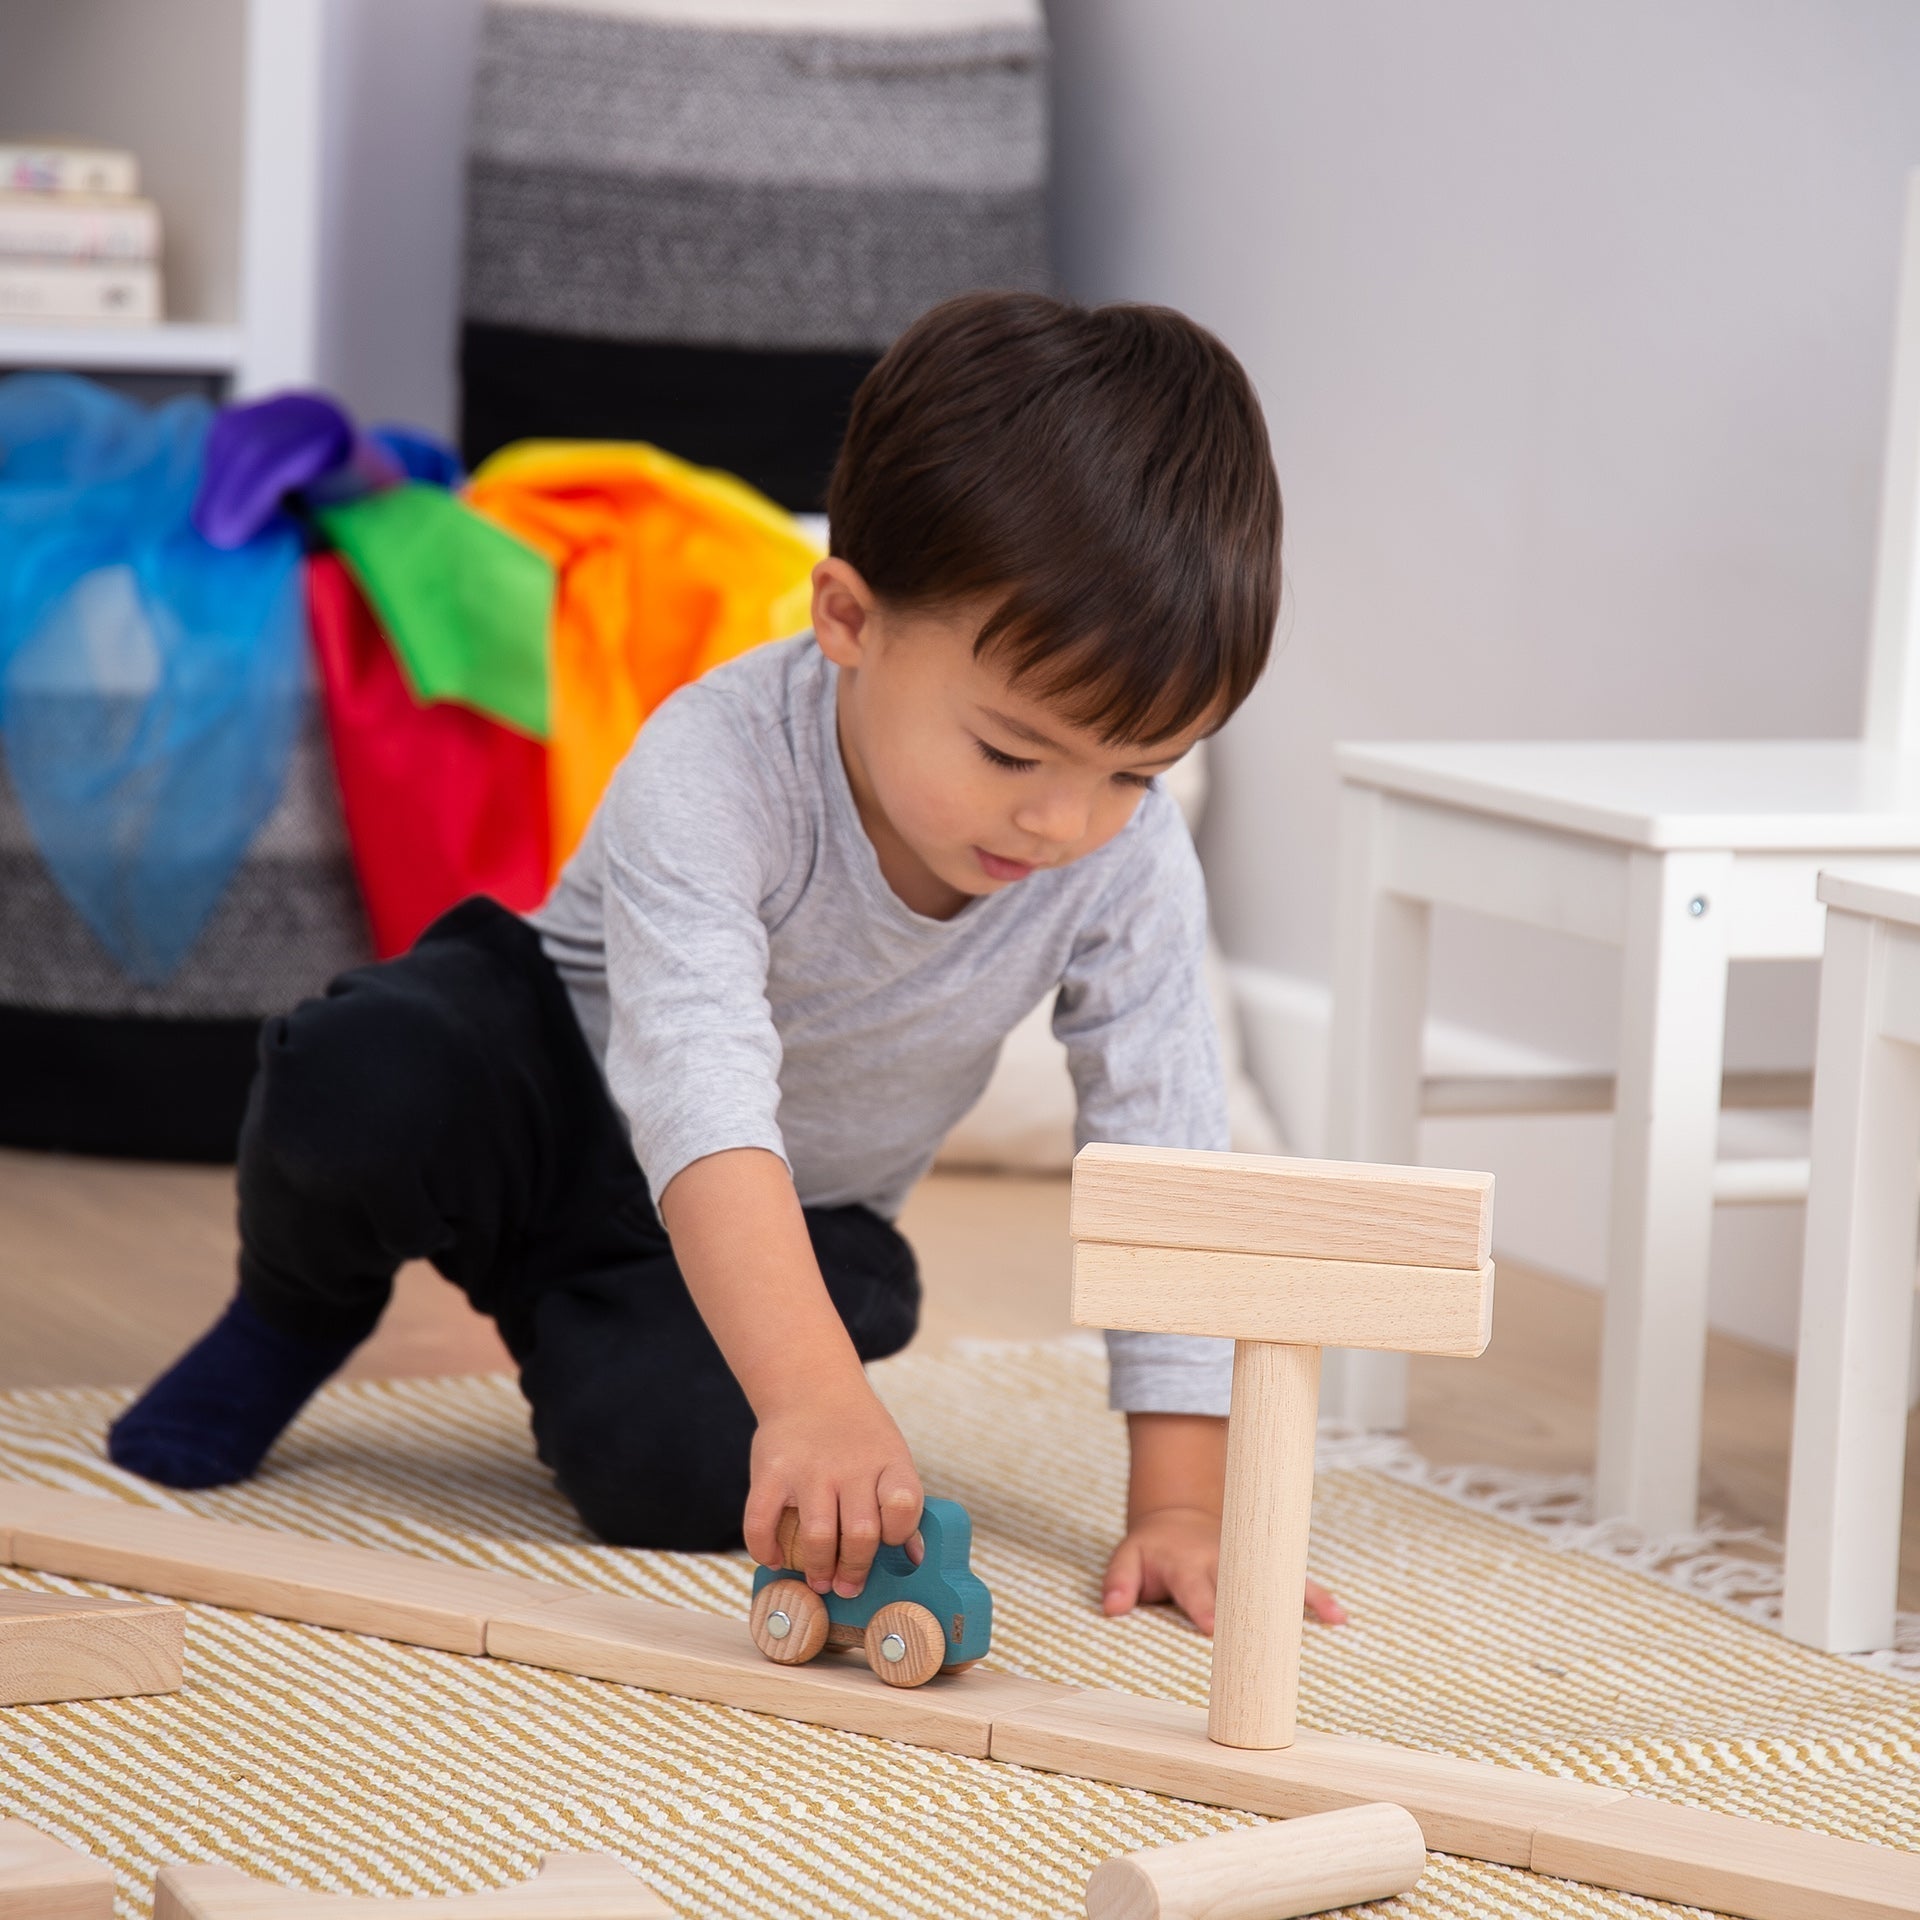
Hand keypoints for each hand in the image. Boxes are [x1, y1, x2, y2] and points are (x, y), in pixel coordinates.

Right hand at [743, 1381, 922, 1599]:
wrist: (812, 1387)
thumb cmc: (859, 1437)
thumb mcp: (890, 1457)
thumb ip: (900, 1504)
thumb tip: (916, 1558)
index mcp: (888, 1461)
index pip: (904, 1505)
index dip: (899, 1533)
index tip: (888, 1544)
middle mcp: (850, 1464)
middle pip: (860, 1533)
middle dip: (854, 1570)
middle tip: (847, 1585)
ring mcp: (808, 1467)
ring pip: (816, 1536)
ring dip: (818, 1569)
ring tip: (819, 1579)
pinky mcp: (770, 1470)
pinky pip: (761, 1523)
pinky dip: (765, 1550)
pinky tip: (775, 1558)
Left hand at [1102, 1503, 1347, 1633]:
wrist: (1181, 1516)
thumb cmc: (1154, 1549)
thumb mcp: (1127, 1556)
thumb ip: (1119, 1581)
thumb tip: (1111, 1607)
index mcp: (1187, 1565)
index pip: (1197, 1589)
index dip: (1206, 1607)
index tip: (1215, 1628)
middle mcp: (1224, 1563)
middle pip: (1246, 1588)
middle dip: (1261, 1610)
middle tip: (1281, 1637)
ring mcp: (1249, 1563)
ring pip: (1278, 1580)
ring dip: (1303, 1598)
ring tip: (1332, 1617)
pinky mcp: (1266, 1565)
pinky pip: (1294, 1580)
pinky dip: (1316, 1596)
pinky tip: (1339, 1617)